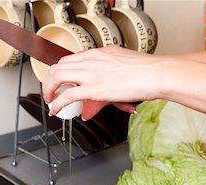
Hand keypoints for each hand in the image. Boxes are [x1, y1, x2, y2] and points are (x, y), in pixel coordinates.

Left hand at [42, 45, 161, 119]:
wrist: (156, 74)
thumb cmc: (147, 72)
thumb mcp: (123, 73)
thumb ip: (109, 87)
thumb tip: (100, 104)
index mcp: (100, 53)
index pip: (72, 58)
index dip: (62, 71)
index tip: (62, 81)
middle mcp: (92, 60)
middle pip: (59, 65)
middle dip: (51, 80)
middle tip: (52, 91)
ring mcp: (91, 73)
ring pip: (57, 77)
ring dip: (49, 89)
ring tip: (50, 100)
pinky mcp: (93, 88)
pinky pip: (66, 96)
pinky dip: (56, 103)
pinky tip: (55, 110)